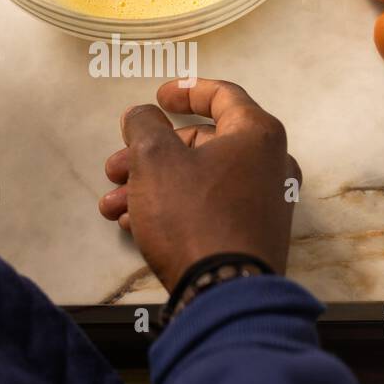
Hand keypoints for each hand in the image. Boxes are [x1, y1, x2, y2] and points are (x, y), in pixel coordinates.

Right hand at [99, 78, 299, 292]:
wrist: (223, 292)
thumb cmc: (193, 216)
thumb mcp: (155, 159)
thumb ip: (144, 126)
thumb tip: (142, 115)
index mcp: (257, 134)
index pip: (223, 95)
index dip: (185, 90)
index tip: (158, 97)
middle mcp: (270, 165)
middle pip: (202, 144)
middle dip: (150, 154)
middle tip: (115, 167)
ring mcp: (265, 204)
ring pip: (199, 180)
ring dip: (152, 186)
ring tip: (113, 205)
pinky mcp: (253, 236)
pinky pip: (209, 208)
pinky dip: (173, 208)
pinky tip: (134, 225)